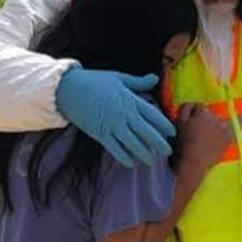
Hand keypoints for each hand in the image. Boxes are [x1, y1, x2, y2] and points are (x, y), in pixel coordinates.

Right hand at [53, 65, 175, 167]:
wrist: (69, 89)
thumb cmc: (94, 80)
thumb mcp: (118, 78)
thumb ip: (138, 82)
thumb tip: (155, 78)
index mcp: (129, 99)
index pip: (152, 114)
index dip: (163, 125)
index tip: (172, 133)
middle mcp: (123, 114)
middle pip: (145, 131)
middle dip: (158, 143)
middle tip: (168, 151)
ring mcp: (111, 125)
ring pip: (131, 142)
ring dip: (142, 152)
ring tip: (151, 161)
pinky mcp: (99, 133)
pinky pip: (114, 147)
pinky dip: (122, 156)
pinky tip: (130, 163)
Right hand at [174, 102, 229, 176]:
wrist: (194, 162)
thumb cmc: (184, 142)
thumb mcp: (179, 122)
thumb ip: (185, 108)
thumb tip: (191, 103)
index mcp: (204, 112)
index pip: (199, 106)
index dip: (193, 114)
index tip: (189, 123)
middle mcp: (217, 117)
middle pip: (210, 114)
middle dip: (204, 120)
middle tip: (197, 131)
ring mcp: (224, 128)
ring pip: (218, 123)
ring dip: (213, 126)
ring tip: (205, 137)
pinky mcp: (228, 139)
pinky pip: (225, 133)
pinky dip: (221, 135)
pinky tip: (213, 142)